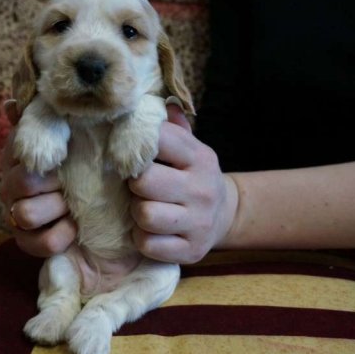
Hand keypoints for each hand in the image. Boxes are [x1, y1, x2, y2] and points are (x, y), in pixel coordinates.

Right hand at [0, 100, 75, 257]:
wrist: (100, 209)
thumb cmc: (77, 164)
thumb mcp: (67, 137)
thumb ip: (42, 119)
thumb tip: (9, 105)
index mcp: (17, 157)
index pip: (20, 151)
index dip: (46, 156)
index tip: (64, 156)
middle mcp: (10, 187)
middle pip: (23, 182)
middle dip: (53, 184)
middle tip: (69, 182)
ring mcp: (16, 217)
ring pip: (26, 214)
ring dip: (56, 209)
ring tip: (72, 205)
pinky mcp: (27, 243)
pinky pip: (42, 242)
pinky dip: (62, 235)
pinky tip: (73, 226)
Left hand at [128, 104, 237, 263]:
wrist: (225, 216)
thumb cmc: (193, 176)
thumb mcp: (189, 149)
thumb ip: (172, 127)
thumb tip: (158, 103)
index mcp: (200, 158)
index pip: (159, 140)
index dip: (135, 144)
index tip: (129, 151)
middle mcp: (202, 190)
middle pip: (145, 181)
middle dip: (134, 183)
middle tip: (136, 186)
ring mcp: (199, 222)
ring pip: (145, 214)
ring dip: (136, 212)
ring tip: (143, 207)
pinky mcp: (191, 250)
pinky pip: (148, 243)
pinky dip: (142, 238)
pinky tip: (150, 230)